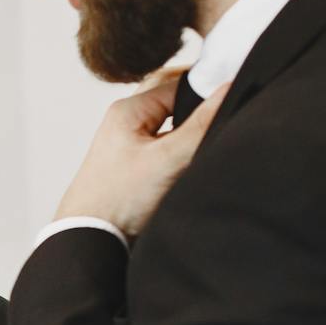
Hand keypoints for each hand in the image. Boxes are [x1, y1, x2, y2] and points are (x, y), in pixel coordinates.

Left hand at [55, 71, 228, 236]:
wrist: (91, 241)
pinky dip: (184, 149)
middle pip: (173, 100)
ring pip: (172, 125)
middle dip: (199, 104)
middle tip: (227, 109)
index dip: (207, 88)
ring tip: (214, 135)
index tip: (235, 93)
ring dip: (192, 128)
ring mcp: (131, 145)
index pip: (178, 83)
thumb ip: (201, 123)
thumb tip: (229, 88)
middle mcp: (128, 123)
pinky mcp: (137, 168)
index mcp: (129, 111)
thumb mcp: (168, 159)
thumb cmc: (119, 201)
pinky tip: (198, 159)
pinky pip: (167, 147)